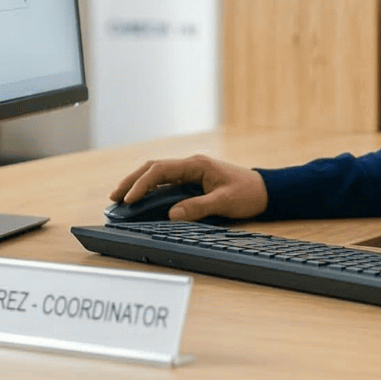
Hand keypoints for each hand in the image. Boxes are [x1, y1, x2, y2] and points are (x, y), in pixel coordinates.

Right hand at [110, 154, 268, 221]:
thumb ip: (198, 207)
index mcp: (196, 165)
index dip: (141, 184)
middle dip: (132, 181)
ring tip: (122, 198)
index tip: (129, 199)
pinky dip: (151, 190)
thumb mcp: (225, 202)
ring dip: (139, 184)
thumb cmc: (248, 193)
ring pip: (158, 175)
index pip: (160, 170)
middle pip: (153, 168)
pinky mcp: (193, 182)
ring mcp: (191, 173)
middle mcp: (191, 166)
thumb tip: (172, 215)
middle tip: (114, 197)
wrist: (266, 191)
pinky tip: (142, 201)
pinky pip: (166, 184)